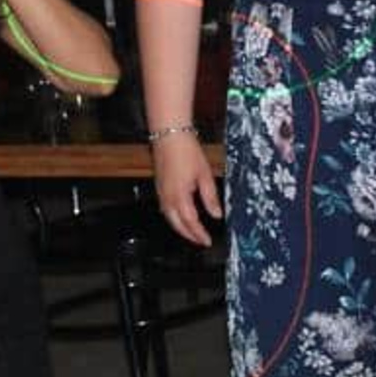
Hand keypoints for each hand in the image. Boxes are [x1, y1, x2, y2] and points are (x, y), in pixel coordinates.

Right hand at [151, 131, 221, 246]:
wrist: (169, 135)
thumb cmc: (186, 151)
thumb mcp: (205, 174)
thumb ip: (210, 197)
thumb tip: (216, 214)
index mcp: (180, 196)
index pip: (190, 222)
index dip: (199, 234)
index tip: (207, 241)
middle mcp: (167, 197)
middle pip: (177, 224)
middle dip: (188, 235)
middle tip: (200, 241)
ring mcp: (161, 192)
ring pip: (169, 218)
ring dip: (180, 227)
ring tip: (192, 232)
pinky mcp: (159, 186)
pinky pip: (165, 208)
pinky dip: (173, 217)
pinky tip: (180, 216)